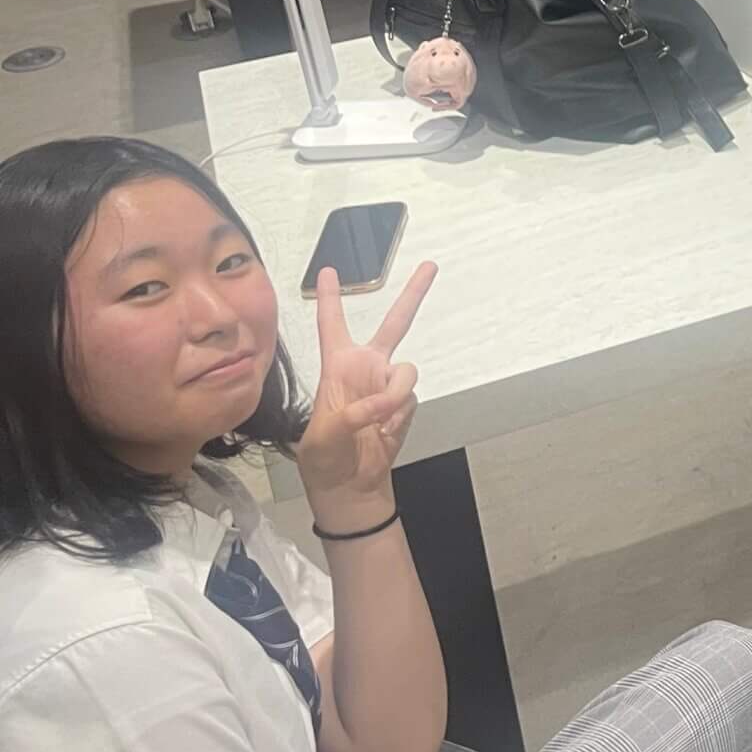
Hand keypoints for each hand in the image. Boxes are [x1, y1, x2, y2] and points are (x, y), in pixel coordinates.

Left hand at [297, 263, 433, 522]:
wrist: (350, 486)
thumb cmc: (324, 459)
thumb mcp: (321, 438)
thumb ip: (350, 415)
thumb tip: (380, 404)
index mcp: (336, 368)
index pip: (332, 325)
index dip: (329, 298)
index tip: (327, 270)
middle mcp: (366, 368)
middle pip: (395, 323)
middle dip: (413, 293)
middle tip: (431, 265)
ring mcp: (388, 386)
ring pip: (407, 372)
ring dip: (395, 395)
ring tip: (379, 420)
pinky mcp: (404, 405)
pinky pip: (411, 400)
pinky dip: (400, 417)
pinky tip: (385, 433)